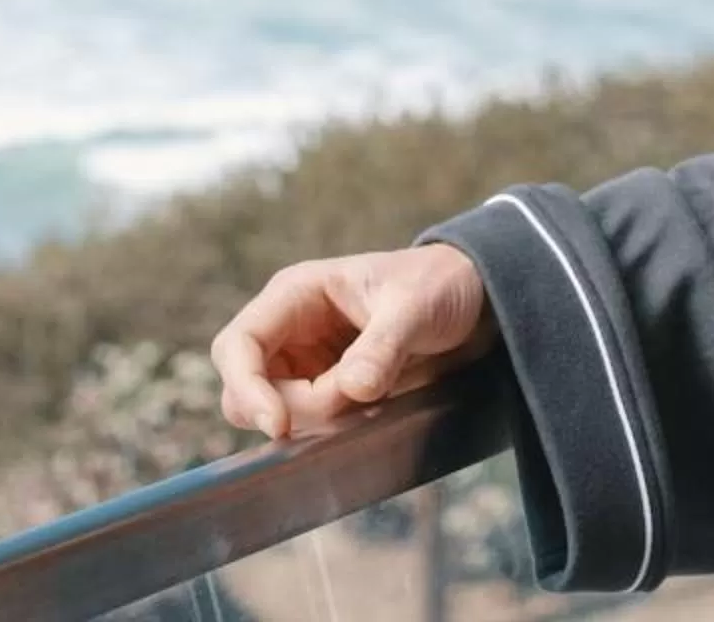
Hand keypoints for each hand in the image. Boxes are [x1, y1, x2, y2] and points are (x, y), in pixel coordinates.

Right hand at [210, 245, 493, 439]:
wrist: (475, 300)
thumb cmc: (440, 285)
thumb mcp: (416, 307)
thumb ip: (383, 346)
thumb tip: (352, 389)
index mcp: (295, 295)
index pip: (238, 345)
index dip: (246, 388)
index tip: (279, 426)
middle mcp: (289, 330)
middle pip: (246, 390)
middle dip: (291, 409)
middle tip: (354, 401)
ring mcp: (304, 363)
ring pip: (275, 412)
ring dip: (316, 421)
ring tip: (376, 394)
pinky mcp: (324, 389)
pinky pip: (308, 422)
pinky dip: (331, 428)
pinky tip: (372, 409)